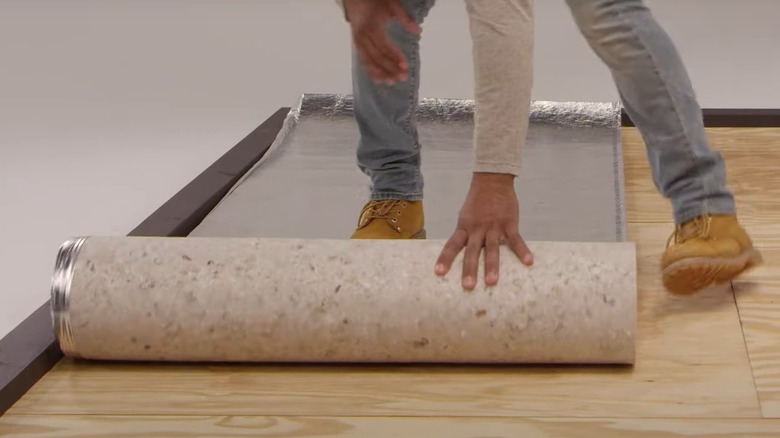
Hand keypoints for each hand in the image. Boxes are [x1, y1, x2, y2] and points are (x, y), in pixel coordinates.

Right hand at [343, 0, 420, 83]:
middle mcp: (362, 36)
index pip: (384, 46)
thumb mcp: (391, 3)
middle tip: (402, 77)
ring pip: (368, 60)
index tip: (405, 65)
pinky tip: (377, 79)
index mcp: (371, 26)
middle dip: (389, 68)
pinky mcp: (356, 43)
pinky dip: (370, 70)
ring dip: (380, 72)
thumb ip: (404, 18)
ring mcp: (357, 40)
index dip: (395, 56)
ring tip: (391, 82)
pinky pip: (362, 59)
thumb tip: (418, 31)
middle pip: (376, 56)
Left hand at [435, 172, 533, 289]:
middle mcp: (477, 229)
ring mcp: (494, 227)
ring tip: (492, 282)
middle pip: (471, 251)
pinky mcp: (509, 224)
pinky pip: (516, 240)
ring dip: (492, 266)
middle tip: (468, 286)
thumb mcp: (465, 217)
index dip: (445, 259)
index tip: (439, 273)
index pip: (452, 245)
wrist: (492, 181)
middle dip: (469, 269)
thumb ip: (465, 234)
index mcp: (464, 227)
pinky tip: (528, 262)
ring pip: (492, 249)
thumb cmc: (477, 202)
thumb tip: (459, 252)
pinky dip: (522, 250)